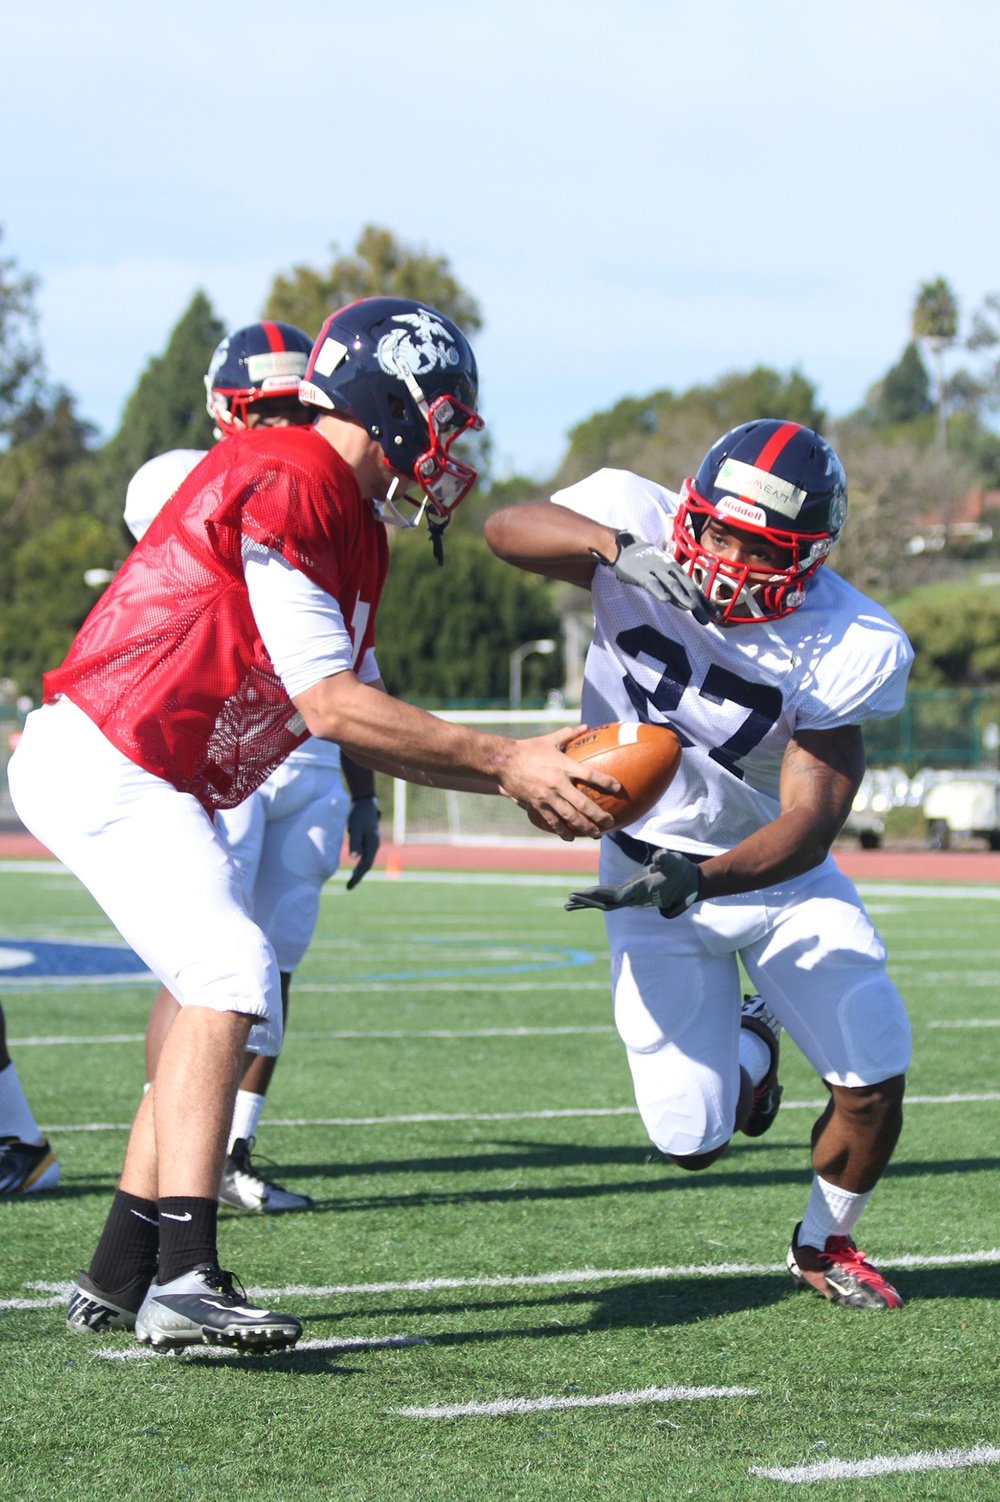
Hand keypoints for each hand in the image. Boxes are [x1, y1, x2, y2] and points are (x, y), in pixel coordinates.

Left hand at [346, 796, 379, 889]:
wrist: (365, 804)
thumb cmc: (359, 815)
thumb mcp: (356, 828)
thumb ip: (355, 842)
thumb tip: (354, 857)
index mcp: (373, 845)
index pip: (365, 865)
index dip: (358, 876)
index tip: (350, 885)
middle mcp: (374, 846)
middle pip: (367, 865)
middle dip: (358, 876)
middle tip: (349, 887)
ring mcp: (371, 843)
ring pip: (366, 861)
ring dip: (359, 871)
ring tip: (351, 880)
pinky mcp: (367, 840)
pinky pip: (364, 855)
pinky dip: (359, 863)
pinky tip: (354, 866)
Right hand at [500, 727, 620, 839]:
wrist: (503, 762)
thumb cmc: (528, 748)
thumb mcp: (549, 739)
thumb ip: (568, 734)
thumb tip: (586, 726)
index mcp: (563, 765)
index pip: (589, 775)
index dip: (605, 782)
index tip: (618, 788)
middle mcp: (557, 783)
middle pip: (583, 803)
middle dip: (599, 815)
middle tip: (611, 822)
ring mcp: (547, 796)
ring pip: (570, 816)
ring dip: (585, 827)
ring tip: (596, 834)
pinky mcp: (537, 804)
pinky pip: (552, 821)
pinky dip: (562, 831)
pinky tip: (571, 837)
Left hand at [566, 849, 701, 916]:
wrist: (686, 882)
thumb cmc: (679, 870)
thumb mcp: (675, 862)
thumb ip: (667, 860)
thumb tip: (659, 857)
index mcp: (642, 891)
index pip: (619, 896)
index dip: (602, 894)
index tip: (586, 892)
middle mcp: (634, 898)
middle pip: (608, 903)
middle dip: (589, 901)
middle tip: (570, 898)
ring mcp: (630, 897)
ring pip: (605, 903)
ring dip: (587, 904)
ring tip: (567, 905)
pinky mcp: (628, 893)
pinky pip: (608, 899)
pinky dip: (593, 899)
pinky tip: (578, 900)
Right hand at [594, 532, 715, 624]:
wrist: (626, 546)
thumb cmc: (647, 563)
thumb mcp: (663, 573)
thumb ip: (674, 588)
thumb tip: (689, 606)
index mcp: (676, 570)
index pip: (694, 588)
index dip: (704, 602)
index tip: (715, 615)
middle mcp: (670, 570)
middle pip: (687, 588)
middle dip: (698, 604)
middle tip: (707, 619)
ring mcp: (656, 570)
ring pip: (672, 585)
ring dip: (683, 596)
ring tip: (693, 608)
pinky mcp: (641, 573)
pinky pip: (652, 583)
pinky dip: (659, 591)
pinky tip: (666, 600)